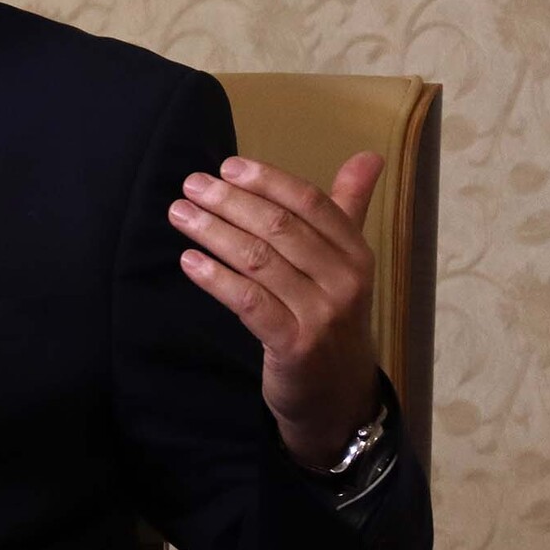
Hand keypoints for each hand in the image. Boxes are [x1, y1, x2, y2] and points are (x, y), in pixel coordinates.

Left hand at [168, 151, 383, 467]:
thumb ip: (348, 208)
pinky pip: (248, 302)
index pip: (311, 202)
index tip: (226, 166)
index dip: (267, 180)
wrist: (338, 395)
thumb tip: (368, 155)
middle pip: (280, 227)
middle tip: (191, 185)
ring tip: (180, 213)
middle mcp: (344, 281)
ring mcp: (321, 315)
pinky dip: (215, 278)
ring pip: (259, 260)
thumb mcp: (346, 264)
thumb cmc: (332, 316)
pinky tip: (189, 260)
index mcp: (356, 253)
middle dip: (231, 201)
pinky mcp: (293, 345)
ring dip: (214, 232)